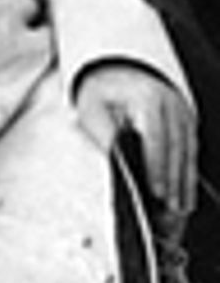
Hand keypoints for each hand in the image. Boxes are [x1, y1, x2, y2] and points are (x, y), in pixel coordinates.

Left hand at [75, 62, 197, 214]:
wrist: (111, 71)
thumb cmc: (100, 93)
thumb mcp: (92, 110)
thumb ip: (105, 136)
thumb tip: (117, 165)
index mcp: (146, 97)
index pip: (156, 137)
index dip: (157, 167)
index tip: (157, 192)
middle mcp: (169, 101)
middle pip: (176, 148)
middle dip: (174, 182)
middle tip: (169, 211)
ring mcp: (181, 110)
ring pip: (187, 151)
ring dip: (184, 182)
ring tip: (178, 210)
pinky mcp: (185, 119)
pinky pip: (190, 149)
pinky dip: (187, 173)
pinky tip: (185, 194)